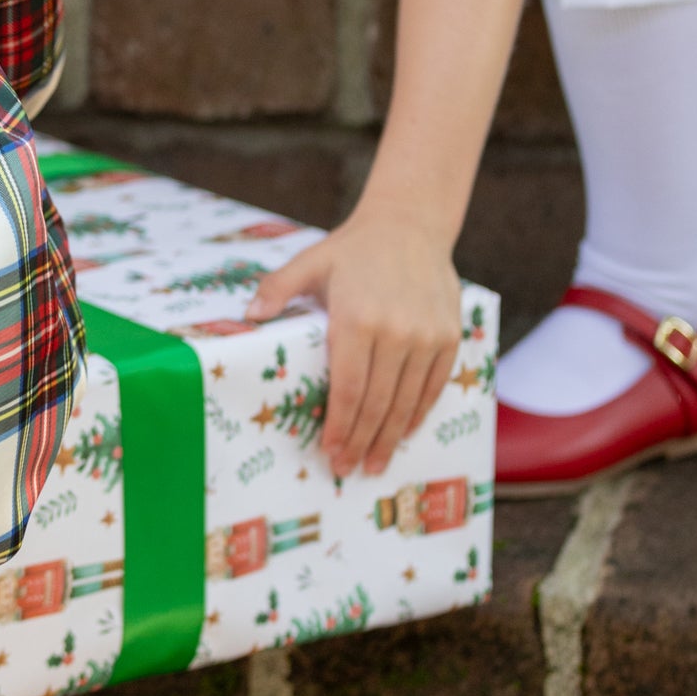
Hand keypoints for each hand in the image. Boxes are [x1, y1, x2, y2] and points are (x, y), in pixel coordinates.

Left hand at [247, 202, 461, 479]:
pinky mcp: (449, 337)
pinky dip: (418, 414)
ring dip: (390, 438)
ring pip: (406, 402)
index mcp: (356, 318)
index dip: (339, 425)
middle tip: (347, 469)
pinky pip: (433, 386)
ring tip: (375, 464)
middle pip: (377, 403)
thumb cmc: (352, 249)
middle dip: (361, 442)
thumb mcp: (309, 262)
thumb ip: (277, 288)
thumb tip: (248, 314)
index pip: (348, 388)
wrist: (410, 226)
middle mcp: (395, 332)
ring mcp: (427, 337)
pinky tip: (404, 433)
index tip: (329, 452)